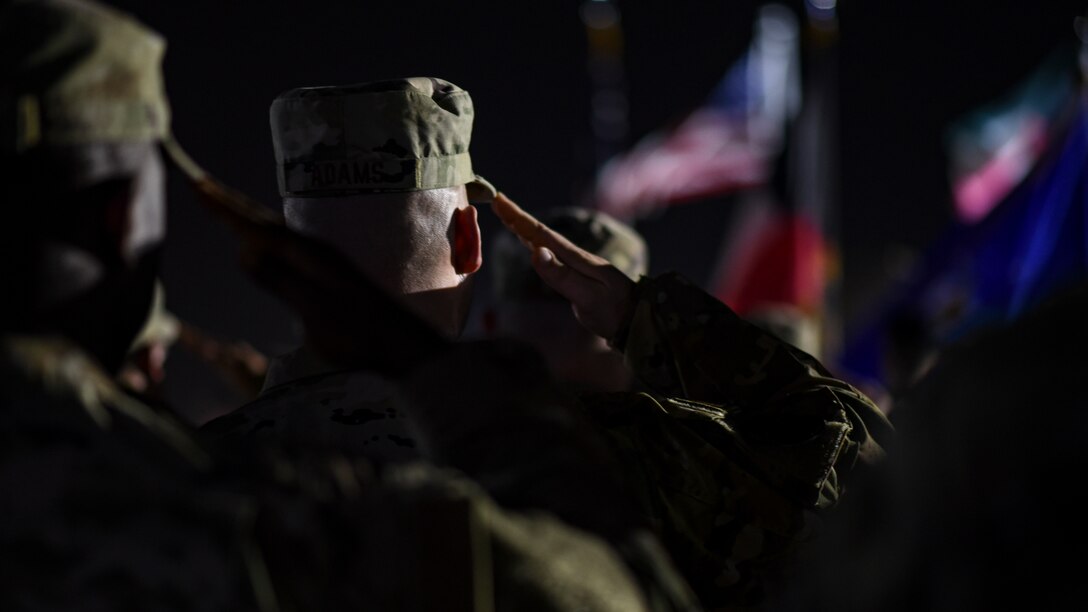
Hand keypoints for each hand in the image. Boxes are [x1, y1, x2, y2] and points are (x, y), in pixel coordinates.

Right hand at [185, 170, 446, 375]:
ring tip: (221, 205)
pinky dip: (263, 237)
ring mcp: (322, 261)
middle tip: (199, 184)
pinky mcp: (327, 275)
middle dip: (230, 205)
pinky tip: (262, 243)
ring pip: (274, 233)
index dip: (225, 210)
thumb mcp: (316, 310)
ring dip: (246, 218)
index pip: (257, 228)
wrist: (400, 346)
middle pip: (264, 222)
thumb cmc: (359, 334)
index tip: (197, 186)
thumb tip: (244, 251)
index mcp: (308, 255)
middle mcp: (315, 251)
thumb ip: (283, 281)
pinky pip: (284, 247)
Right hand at [490, 193, 635, 341]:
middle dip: (517, 217)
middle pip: (539, 233)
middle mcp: (573, 257)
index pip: (540, 233)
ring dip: (523, 228)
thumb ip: (561, 275)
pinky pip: (548, 254)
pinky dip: (534, 245)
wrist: (636, 320)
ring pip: (543, 242)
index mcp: (574, 258)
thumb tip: (535, 252)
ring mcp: (574, 266)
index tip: (499, 200)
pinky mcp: (574, 277)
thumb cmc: (613, 311)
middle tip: (497, 200)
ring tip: (507, 216)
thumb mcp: (587, 296)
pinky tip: (529, 244)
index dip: (518, 218)